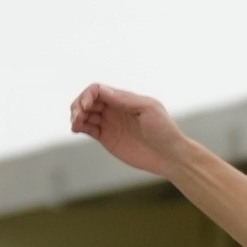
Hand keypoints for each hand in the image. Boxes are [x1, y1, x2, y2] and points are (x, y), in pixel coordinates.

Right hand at [70, 82, 185, 176]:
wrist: (170, 156)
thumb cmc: (164, 130)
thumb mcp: (149, 109)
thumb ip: (126, 100)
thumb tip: (102, 91)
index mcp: (124, 99)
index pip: (98, 90)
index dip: (88, 95)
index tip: (86, 106)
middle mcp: (114, 109)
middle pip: (88, 100)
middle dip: (79, 104)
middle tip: (78, 115)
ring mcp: (110, 124)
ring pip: (85, 114)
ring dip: (76, 115)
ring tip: (75, 124)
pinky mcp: (107, 139)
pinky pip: (88, 129)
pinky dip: (79, 126)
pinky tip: (76, 128)